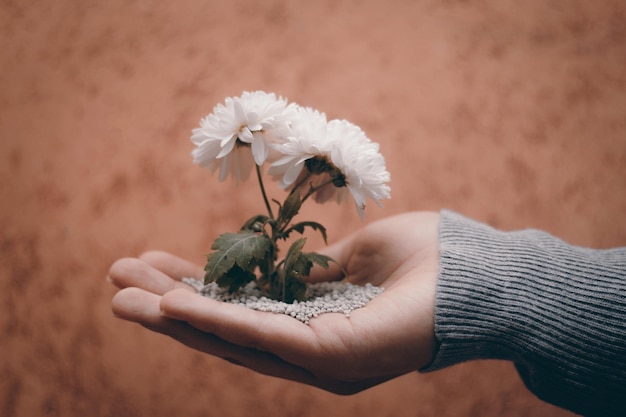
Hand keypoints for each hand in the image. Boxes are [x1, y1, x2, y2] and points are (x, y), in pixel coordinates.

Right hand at [109, 211, 439, 393]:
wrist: (481, 274)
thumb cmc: (428, 261)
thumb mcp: (357, 258)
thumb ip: (315, 271)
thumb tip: (283, 267)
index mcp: (317, 326)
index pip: (244, 312)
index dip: (197, 292)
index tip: (155, 265)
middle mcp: (311, 352)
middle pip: (227, 331)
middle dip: (169, 305)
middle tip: (117, 280)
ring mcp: (319, 360)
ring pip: (233, 339)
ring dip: (176, 315)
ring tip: (122, 295)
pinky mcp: (331, 358)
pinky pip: (263, 336)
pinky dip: (217, 320)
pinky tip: (174, 304)